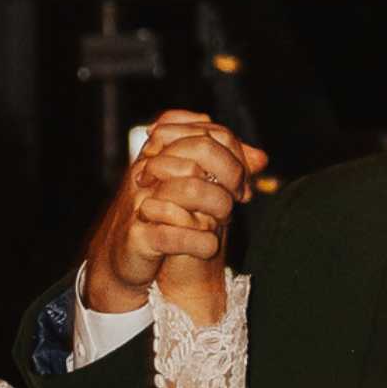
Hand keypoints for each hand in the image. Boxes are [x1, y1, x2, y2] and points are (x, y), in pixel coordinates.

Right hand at [81, 106, 255, 317]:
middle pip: (202, 152)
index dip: (234, 154)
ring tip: (224, 220)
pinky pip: (174, 233)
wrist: (125, 255)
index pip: (207, 132)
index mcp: (160, 153)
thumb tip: (261, 158)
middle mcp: (148, 171)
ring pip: (191, 188)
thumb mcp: (191, 186)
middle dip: (231, 175)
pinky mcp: (139, 236)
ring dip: (219, 206)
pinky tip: (210, 246)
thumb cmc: (163, 216)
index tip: (243, 182)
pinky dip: (200, 242)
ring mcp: (142, 202)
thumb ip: (224, 168)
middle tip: (238, 198)